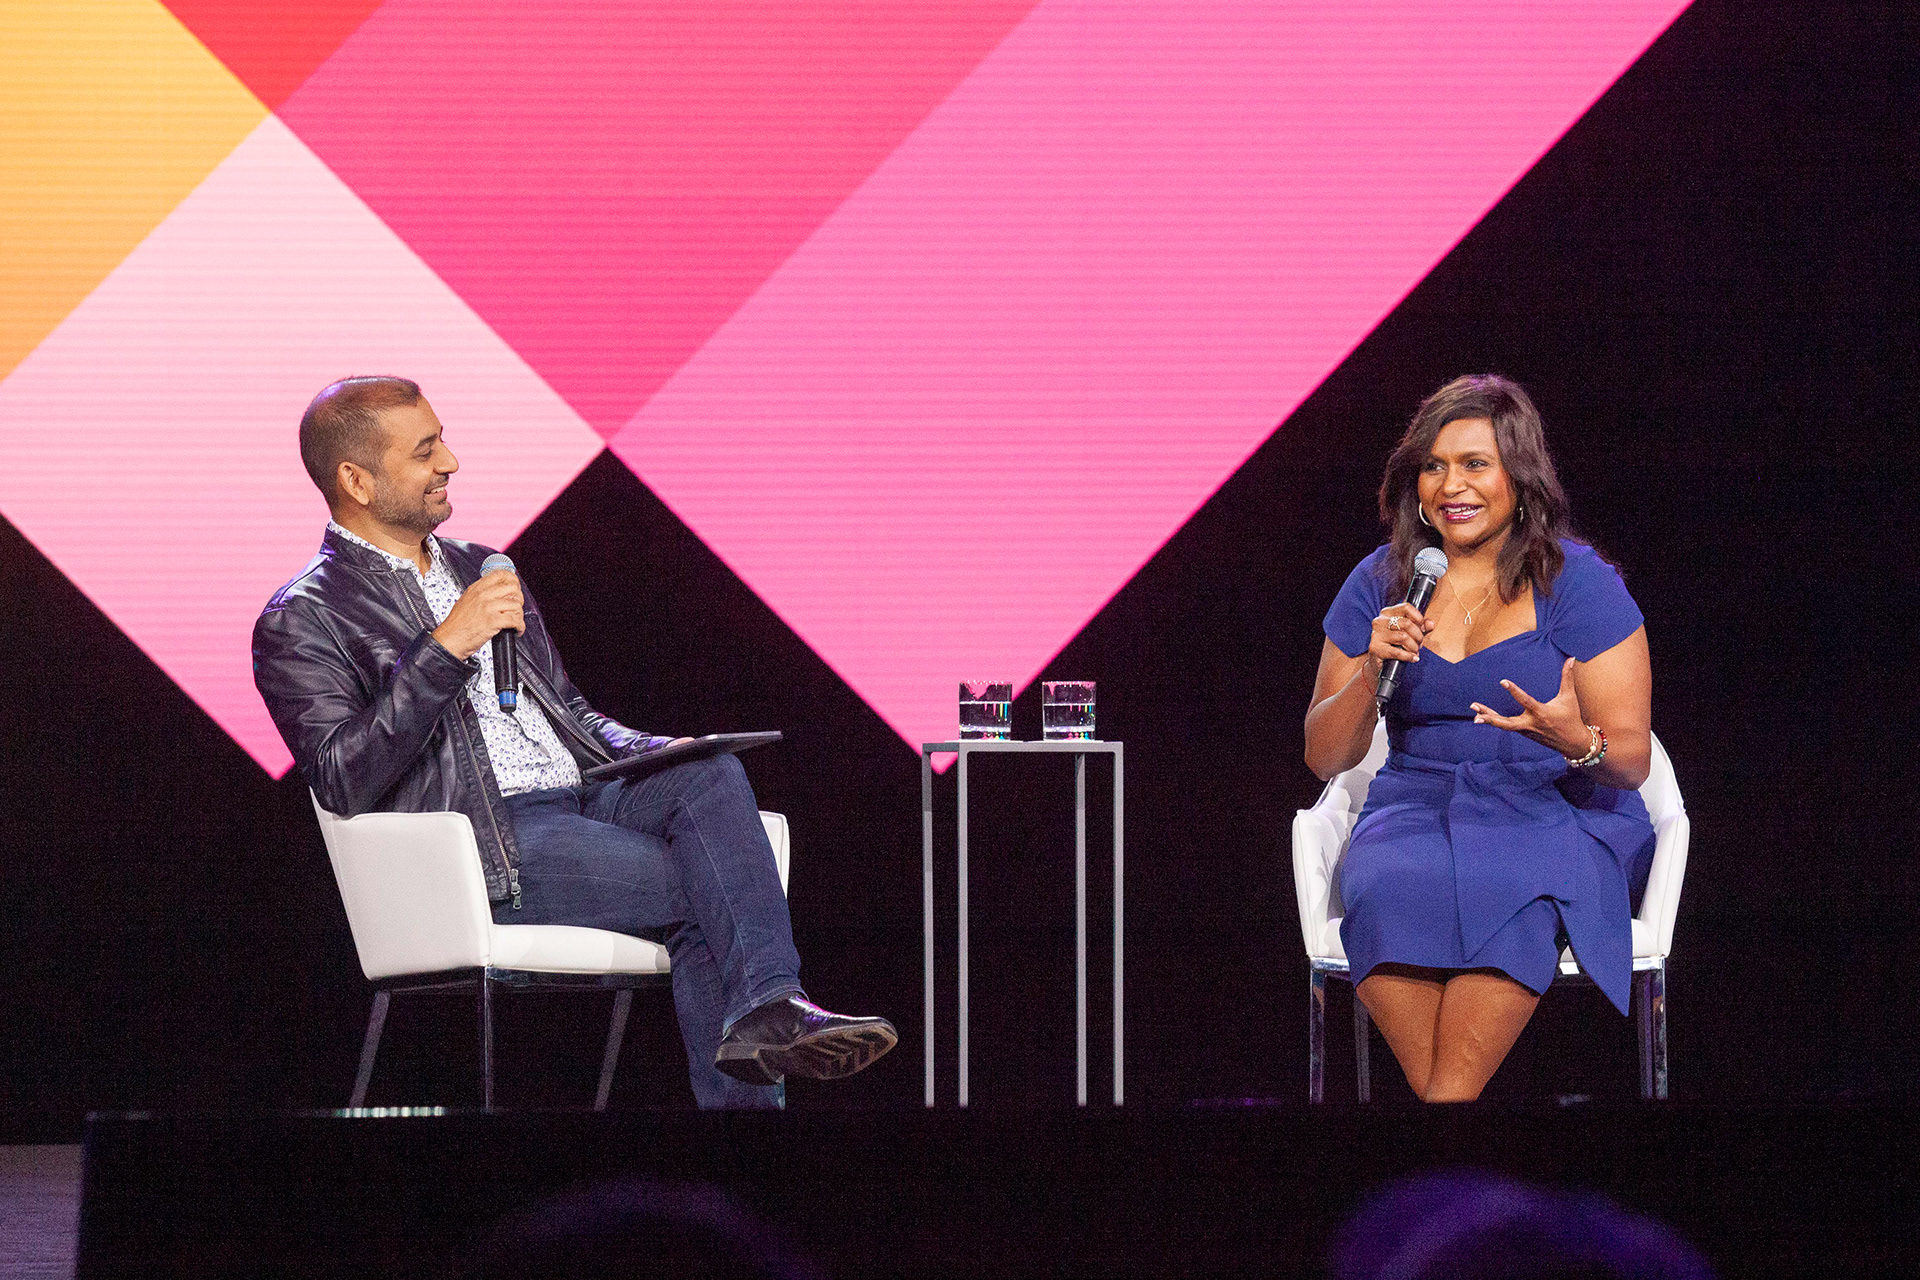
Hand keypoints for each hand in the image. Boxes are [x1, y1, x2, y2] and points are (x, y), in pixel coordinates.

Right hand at [431, 569, 524, 659]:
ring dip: (519, 615)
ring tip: (515, 621)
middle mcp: (483, 595)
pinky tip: (516, 630)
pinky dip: (520, 626)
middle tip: (516, 608)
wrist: (449, 640)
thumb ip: (481, 594)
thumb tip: (499, 592)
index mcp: (477, 588)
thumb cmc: (457, 625)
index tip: (516, 588)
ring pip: (516, 604)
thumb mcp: (466, 601)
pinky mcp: (493, 621)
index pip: (501, 574)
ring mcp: (488, 607)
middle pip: (512, 588)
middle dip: (519, 599)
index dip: (513, 580)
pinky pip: (515, 620)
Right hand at [1369, 602, 1433, 665]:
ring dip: (1414, 647)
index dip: (1418, 618)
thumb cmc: (1396, 644)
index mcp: (1387, 613)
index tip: (1422, 628)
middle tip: (1420, 644)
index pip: (1406, 607)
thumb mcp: (1411, 633)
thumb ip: (1422, 627)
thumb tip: (1430, 623)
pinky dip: (1408, 656)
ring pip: (1403, 637)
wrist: (1380, 662)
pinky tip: (1413, 658)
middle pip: (1407, 623)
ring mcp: (1376, 634)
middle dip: (1418, 636)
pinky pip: (1397, 652)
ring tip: (1415, 651)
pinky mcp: (1375, 648)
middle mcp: (1379, 621)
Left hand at [1470, 657, 1591, 757]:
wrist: (1574, 743)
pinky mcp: (1525, 734)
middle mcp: (1530, 723)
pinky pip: (1508, 727)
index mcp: (1541, 713)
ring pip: (1504, 726)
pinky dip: (1497, 722)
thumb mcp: (1569, 697)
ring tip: (1475, 715)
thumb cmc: (1571, 718)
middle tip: (1474, 708)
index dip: (1514, 691)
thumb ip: (1567, 677)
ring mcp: (1526, 731)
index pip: (1525, 701)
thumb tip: (1571, 658)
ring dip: (1489, 719)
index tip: (1502, 682)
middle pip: (1506, 723)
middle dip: (1490, 717)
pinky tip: (1485, 716)